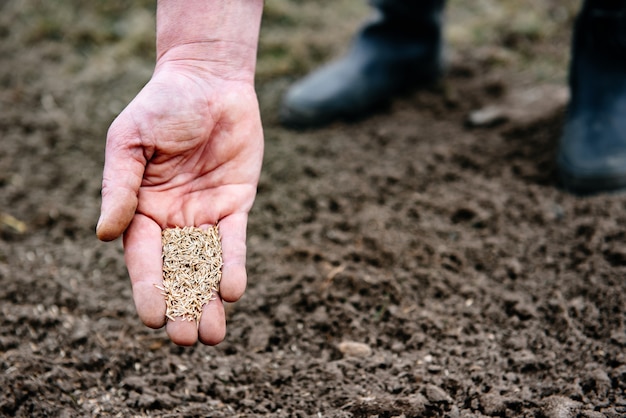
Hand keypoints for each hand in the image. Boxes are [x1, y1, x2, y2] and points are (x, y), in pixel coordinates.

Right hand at [96, 60, 262, 345]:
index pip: (144, 257)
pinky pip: (235, 241)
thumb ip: (119, 187)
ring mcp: (206, 214)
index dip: (149, 288)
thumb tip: (105, 234)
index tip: (154, 318)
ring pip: (207, 266)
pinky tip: (233, 291)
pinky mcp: (236, 204)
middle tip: (187, 341)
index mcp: (142, 209)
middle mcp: (174, 218)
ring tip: (212, 335)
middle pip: (177, 271)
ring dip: (209, 299)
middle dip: (182, 305)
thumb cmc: (161, 106)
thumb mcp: (129, 143)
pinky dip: (233, 265)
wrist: (208, 81)